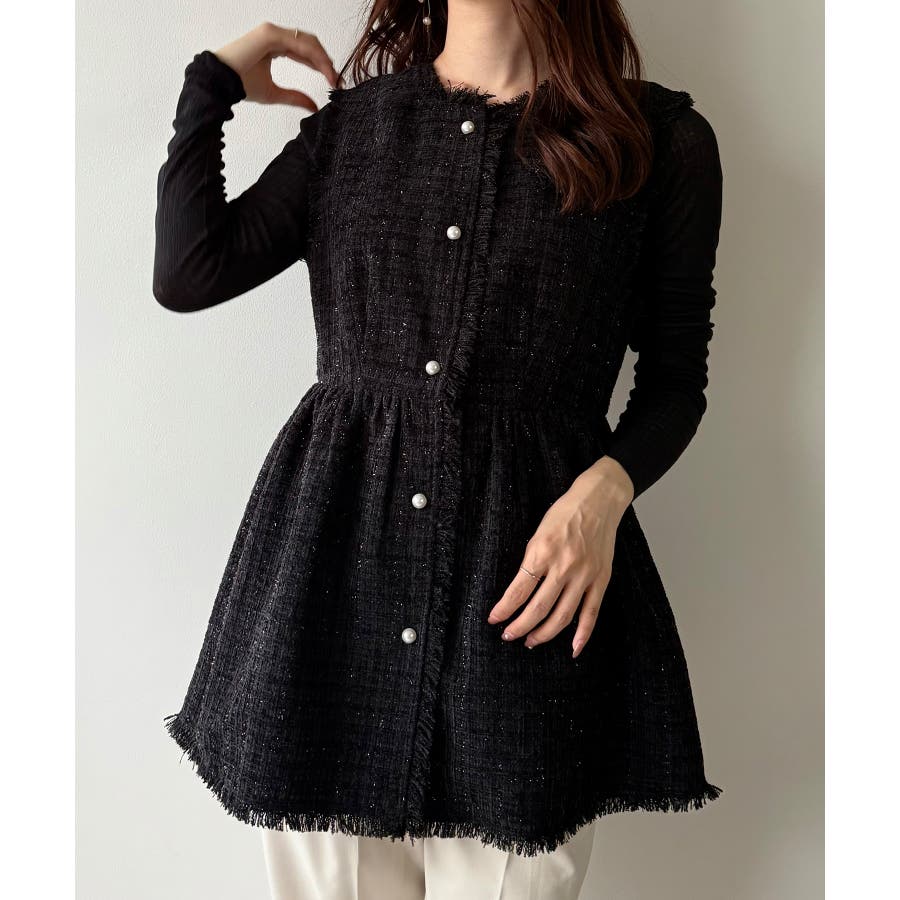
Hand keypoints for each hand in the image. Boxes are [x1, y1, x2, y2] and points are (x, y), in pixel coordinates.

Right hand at [214, 22, 342, 110]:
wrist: (221, 83)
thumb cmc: (241, 85)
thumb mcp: (275, 94)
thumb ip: (295, 97)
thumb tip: (314, 106)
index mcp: (275, 45)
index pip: (305, 52)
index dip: (321, 65)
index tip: (333, 82)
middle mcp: (275, 36)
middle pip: (309, 44)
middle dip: (325, 61)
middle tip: (337, 80)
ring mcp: (272, 32)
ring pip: (306, 42)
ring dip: (323, 59)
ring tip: (332, 76)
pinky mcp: (269, 34)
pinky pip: (297, 43)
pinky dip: (313, 55)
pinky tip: (323, 69)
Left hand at [486, 456, 634, 658]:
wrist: (599, 501)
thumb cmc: (564, 513)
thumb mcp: (538, 532)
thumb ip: (532, 560)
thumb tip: (520, 590)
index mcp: (543, 551)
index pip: (518, 590)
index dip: (504, 609)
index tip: (494, 619)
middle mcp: (564, 566)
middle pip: (538, 608)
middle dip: (520, 626)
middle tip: (508, 635)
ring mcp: (585, 575)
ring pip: (563, 616)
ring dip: (544, 634)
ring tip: (531, 641)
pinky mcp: (601, 580)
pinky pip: (591, 613)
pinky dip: (582, 634)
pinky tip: (573, 649)